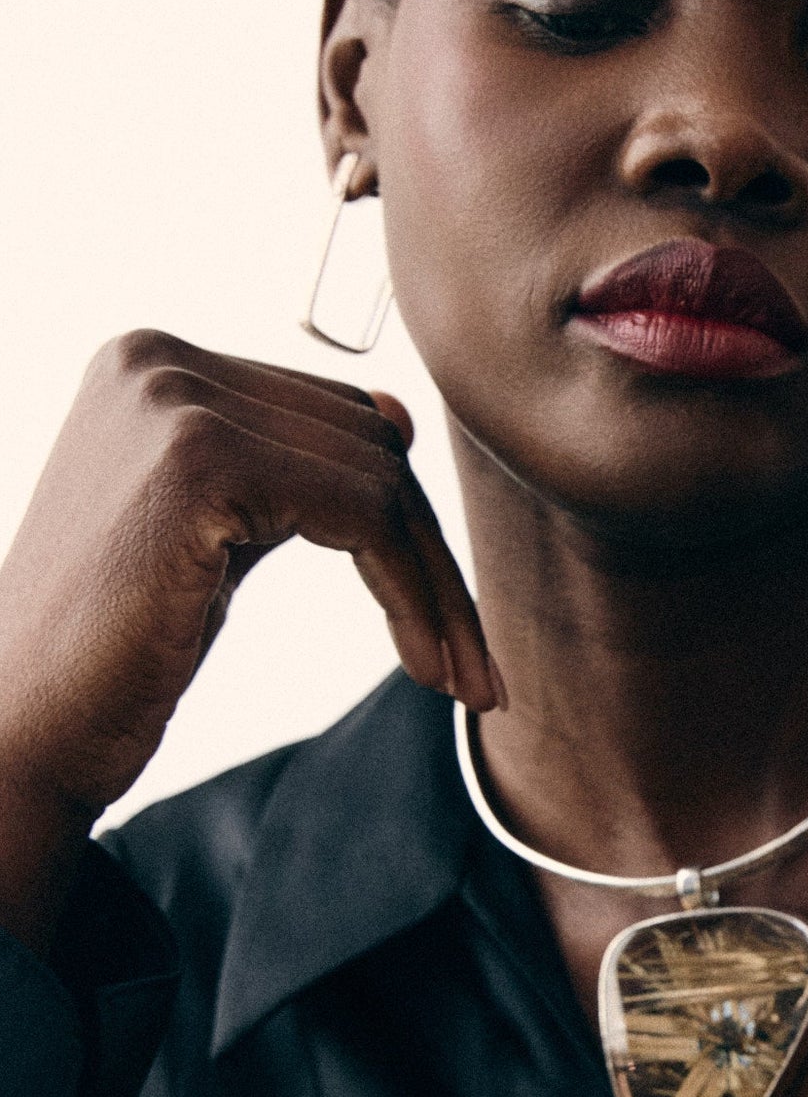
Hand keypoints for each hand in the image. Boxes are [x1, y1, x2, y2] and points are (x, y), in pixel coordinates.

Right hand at [0, 329, 498, 947]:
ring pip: (381, 480)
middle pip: (368, 442)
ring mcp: (175, 401)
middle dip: (430, 557)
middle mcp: (158, 360)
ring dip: (436, 591)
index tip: (449, 610)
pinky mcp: (199, 460)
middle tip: (474, 664)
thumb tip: (401, 415)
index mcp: (154, 361)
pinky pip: (365, 516)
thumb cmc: (113, 645)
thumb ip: (294, 465)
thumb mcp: (216, 529)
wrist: (19, 736)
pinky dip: (412, 595)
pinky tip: (427, 663)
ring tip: (461, 681)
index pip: (335, 415)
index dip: (401, 518)